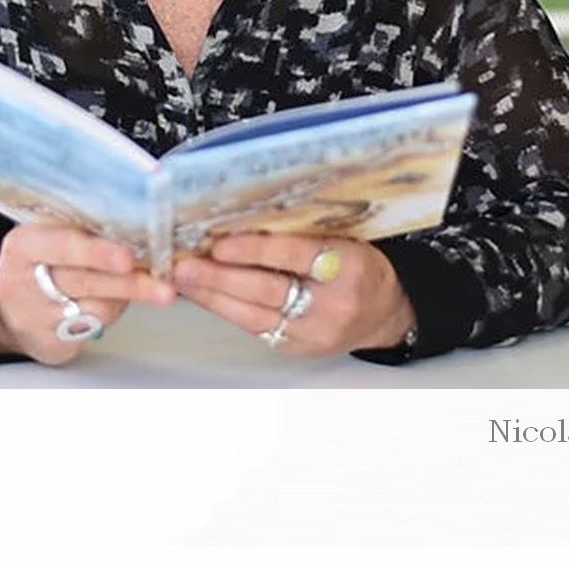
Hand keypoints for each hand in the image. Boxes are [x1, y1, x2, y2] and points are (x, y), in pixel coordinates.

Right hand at [0, 223, 174, 366]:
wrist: (7, 310)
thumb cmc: (39, 262)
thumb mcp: (46, 235)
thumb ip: (81, 228)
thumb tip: (139, 220)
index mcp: (24, 244)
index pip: (63, 246)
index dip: (97, 252)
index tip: (128, 258)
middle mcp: (23, 281)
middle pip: (84, 281)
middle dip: (129, 284)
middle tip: (164, 289)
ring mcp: (34, 317)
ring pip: (95, 308)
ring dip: (127, 297)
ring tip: (146, 285)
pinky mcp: (49, 343)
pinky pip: (93, 328)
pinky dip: (113, 313)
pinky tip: (118, 301)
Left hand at [173, 233, 415, 357]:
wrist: (385, 312)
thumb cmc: (358, 264)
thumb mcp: (342, 237)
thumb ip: (301, 231)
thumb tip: (241, 218)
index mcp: (349, 265)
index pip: (296, 256)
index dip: (256, 250)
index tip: (219, 243)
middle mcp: (333, 304)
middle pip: (269, 290)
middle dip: (220, 278)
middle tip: (184, 265)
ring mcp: (314, 333)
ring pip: (255, 316)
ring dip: (213, 297)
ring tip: (183, 279)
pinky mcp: (298, 350)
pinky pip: (256, 330)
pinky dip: (226, 310)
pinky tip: (203, 296)